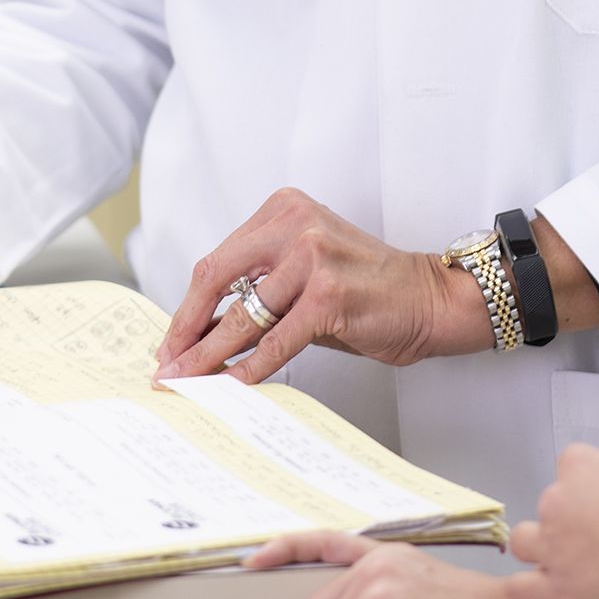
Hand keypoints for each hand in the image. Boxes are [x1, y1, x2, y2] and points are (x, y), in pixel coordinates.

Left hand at [154, 188, 481, 384]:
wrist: (431, 299)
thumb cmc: (367, 291)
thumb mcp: (303, 278)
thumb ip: (257, 295)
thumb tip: (200, 334)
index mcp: (283, 211)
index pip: (218, 261)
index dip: (188, 306)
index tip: (171, 340)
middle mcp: (295, 225)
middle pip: (216, 278)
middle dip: (185, 328)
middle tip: (167, 365)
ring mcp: (313, 257)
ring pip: (243, 315)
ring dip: (208, 355)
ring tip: (186, 381)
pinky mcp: (329, 294)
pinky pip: (275, 341)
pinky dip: (249, 368)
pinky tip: (231, 387)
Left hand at [503, 445, 598, 598]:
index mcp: (582, 465)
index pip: (571, 466)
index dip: (589, 488)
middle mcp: (558, 500)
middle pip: (549, 506)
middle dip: (568, 521)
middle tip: (598, 540)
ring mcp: (552, 545)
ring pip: (524, 543)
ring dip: (543, 552)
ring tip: (573, 567)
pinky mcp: (556, 588)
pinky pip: (521, 589)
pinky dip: (532, 593)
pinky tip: (554, 596)